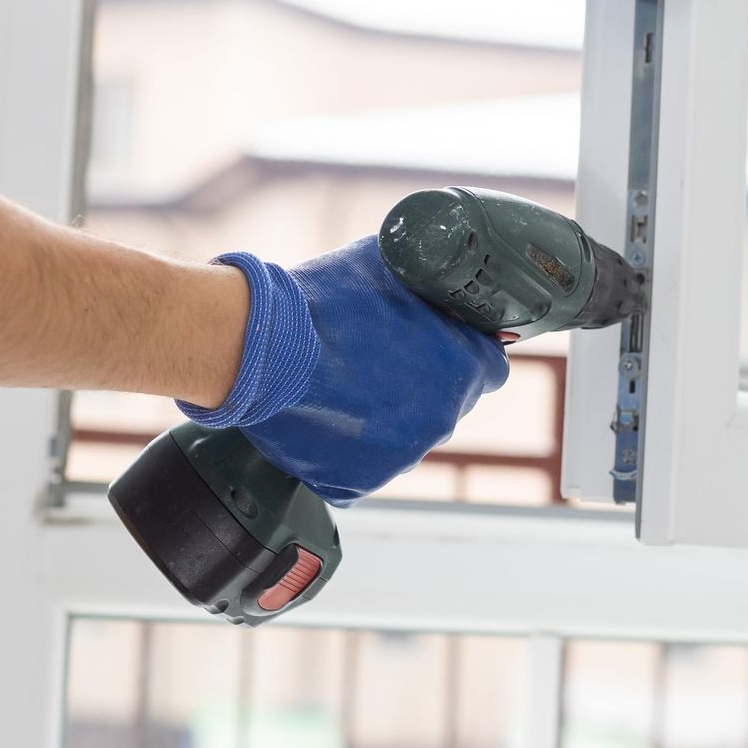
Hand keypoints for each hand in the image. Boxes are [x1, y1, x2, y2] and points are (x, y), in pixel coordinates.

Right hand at [176, 237, 509, 505]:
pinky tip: (324, 413)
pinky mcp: (357, 482)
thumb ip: (428, 279)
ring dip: (386, 416)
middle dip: (424, 384)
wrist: (257, 346)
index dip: (466, 353)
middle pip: (449, 403)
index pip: (490, 368)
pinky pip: (365, 464)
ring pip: (406, 435)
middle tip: (380, 360)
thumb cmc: (323, 301)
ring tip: (343, 384)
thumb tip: (440, 276)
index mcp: (461, 368)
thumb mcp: (390, 265)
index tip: (442, 347)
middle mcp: (441, 420)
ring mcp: (400, 457)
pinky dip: (349, 446)